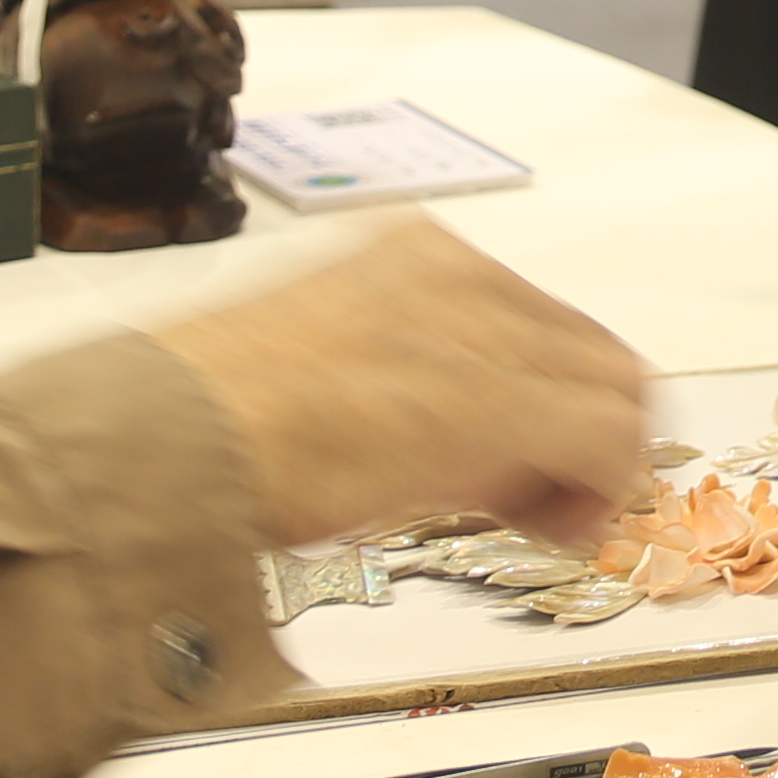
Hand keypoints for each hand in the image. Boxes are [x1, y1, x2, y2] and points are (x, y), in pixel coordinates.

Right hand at [147, 221, 646, 548]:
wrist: (165, 443)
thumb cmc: (202, 421)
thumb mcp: (313, 370)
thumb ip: (394, 380)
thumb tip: (442, 440)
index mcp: (407, 253)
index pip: (534, 319)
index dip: (547, 399)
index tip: (528, 456)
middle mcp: (458, 272)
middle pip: (588, 347)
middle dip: (584, 429)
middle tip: (553, 498)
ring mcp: (484, 328)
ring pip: (612, 385)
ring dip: (594, 459)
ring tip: (544, 516)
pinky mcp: (500, 399)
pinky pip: (604, 434)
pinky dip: (599, 485)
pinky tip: (554, 524)